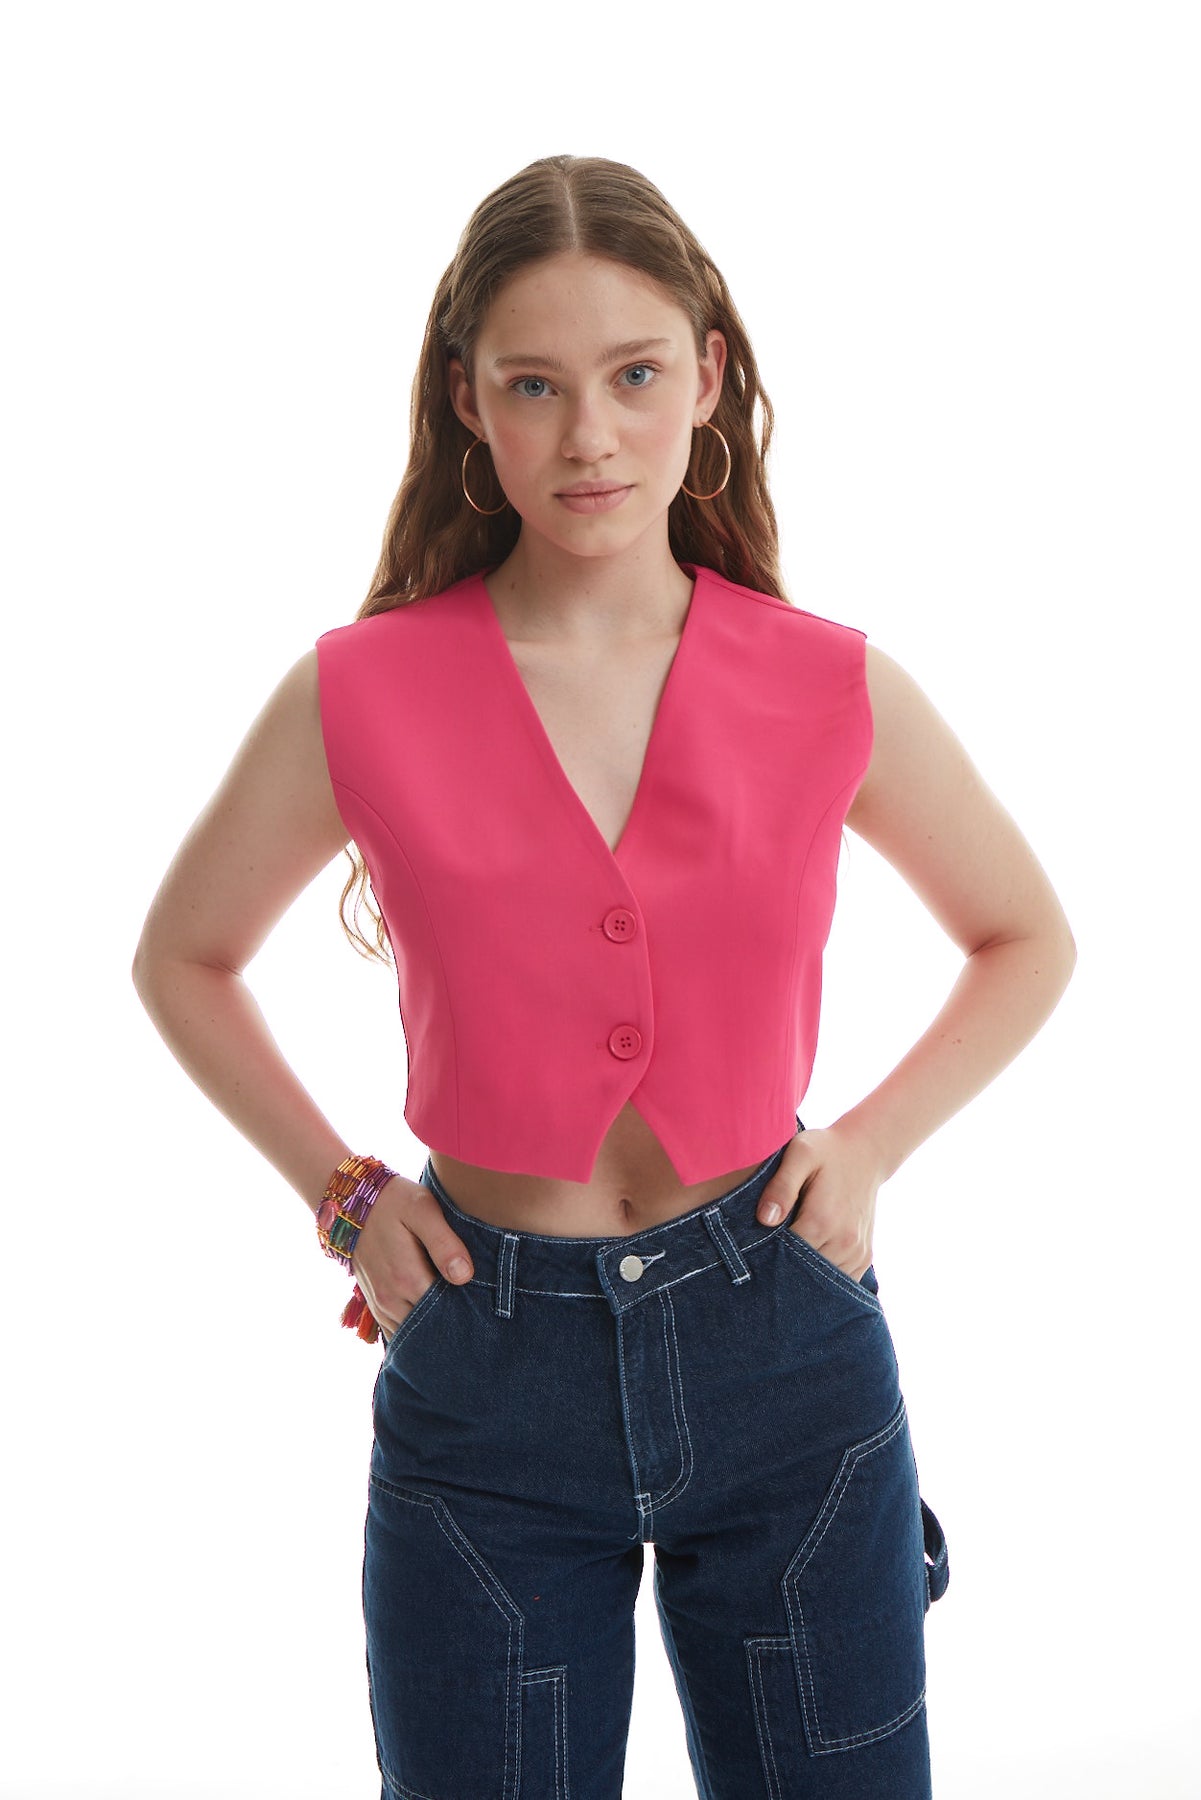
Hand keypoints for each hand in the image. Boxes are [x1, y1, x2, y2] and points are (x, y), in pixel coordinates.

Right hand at [349, 1176, 474, 1340]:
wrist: (351, 1203)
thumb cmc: (393, 1202)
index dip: (468, 1307)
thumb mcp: (423, 1210)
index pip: (447, 1311)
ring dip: (434, 1325)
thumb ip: (444, 1243)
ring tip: (455, 1308)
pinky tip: (433, 1313)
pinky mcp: (375, 1304)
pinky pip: (398, 1330)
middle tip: (474, 1306)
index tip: (482, 1297)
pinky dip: (416, 1327)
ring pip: (414, 1333)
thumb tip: (464, 1276)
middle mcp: (391, 1299)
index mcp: (407, 1278)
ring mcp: (380, 1305)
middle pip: (431, 1326)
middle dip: (453, 1320)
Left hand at [754, 1124, 884, 1282]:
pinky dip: (822, 1275)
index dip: (766, 1253)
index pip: (785, 1255)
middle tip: (765, 1253)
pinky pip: (839, 1280)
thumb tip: (765, 1219)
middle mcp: (844, 1241)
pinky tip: (808, 1259)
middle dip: (782, 1264)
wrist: (866, 1152)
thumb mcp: (800, 1154)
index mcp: (823, 1219)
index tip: (753, 1244)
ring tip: (787, 1254)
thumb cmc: (827, 1151)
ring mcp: (857, 1252)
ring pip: (820, 1280)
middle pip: (802, 1270)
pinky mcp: (864, 1257)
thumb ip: (781, 1186)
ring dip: (803, 1272)